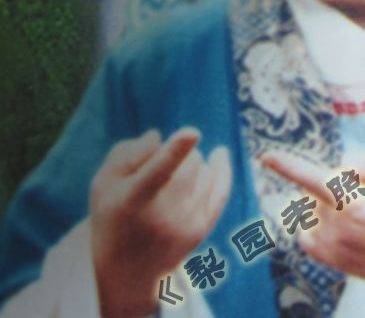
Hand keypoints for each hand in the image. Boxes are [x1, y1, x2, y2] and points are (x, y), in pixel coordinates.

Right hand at [90, 127, 230, 317]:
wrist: (125, 271)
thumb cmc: (113, 213)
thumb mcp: (104, 182)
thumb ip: (126, 152)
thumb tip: (157, 137)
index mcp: (133, 199)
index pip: (157, 171)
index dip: (176, 150)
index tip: (192, 132)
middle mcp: (161, 215)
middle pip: (188, 163)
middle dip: (181, 154)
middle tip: (162, 166)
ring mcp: (184, 225)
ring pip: (205, 171)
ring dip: (194, 164)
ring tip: (174, 177)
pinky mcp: (200, 230)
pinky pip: (221, 189)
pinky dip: (221, 169)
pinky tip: (220, 155)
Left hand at [261, 151, 364, 286]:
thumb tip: (347, 163)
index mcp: (355, 203)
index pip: (312, 178)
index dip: (287, 165)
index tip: (267, 156)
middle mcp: (337, 226)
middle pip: (315, 190)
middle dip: (331, 182)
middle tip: (359, 188)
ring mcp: (331, 246)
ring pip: (309, 210)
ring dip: (322, 202)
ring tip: (350, 208)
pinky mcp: (329, 259)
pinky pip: (306, 234)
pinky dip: (313, 224)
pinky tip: (333, 223)